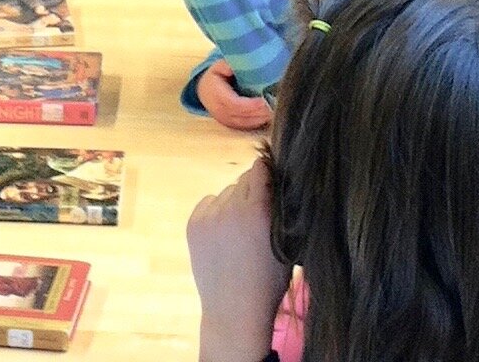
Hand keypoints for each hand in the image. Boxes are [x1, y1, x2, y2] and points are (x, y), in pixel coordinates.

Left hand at [187, 158, 291, 361]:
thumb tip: (277, 181)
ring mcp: (209, 215)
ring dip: (234, 203)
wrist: (234, 309)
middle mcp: (231, 207)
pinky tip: (224, 235)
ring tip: (240, 231)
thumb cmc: (268, 280)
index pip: (260, 169)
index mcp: (258, 210)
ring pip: (226, 192)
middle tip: (258, 215)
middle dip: (252, 191)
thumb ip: (280, 210)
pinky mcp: (193, 223)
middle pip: (244, 180)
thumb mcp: (286, 244)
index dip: (267, 174)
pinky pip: (209, 203)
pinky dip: (216, 211)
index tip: (271, 180)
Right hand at [198, 60, 272, 130]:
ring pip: (246, 122)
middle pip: (243, 115)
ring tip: (275, 110)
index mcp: (216, 95)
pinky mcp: (231, 125)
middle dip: (259, 112)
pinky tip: (269, 116)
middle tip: (275, 105)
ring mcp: (225, 120)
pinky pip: (247, 126)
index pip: (234, 104)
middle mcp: (220, 110)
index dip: (250, 104)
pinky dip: (259, 122)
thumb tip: (237, 65)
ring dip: (261, 118)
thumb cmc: (214, 78)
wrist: (204, 92)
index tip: (263, 100)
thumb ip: (227, 65)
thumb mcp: (218, 67)